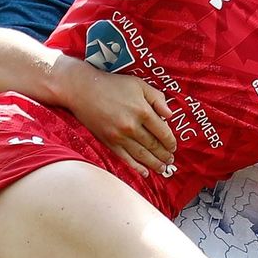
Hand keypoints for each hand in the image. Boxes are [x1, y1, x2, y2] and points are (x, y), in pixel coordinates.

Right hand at [59, 56, 176, 175]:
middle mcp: (132, 126)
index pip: (163, 132)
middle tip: (171, 161)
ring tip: (162, 169)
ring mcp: (120, 136)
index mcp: (143, 111)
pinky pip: (125, 158)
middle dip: (164, 155)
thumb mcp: (139, 84)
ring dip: (154, 164)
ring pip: (142, 154)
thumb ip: (157, 98)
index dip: (171, 142)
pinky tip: (144, 173)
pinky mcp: (109, 142)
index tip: (174, 147)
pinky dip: (136, 167)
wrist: (83, 90)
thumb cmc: (112, 84)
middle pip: (153, 145)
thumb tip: (170, 115)